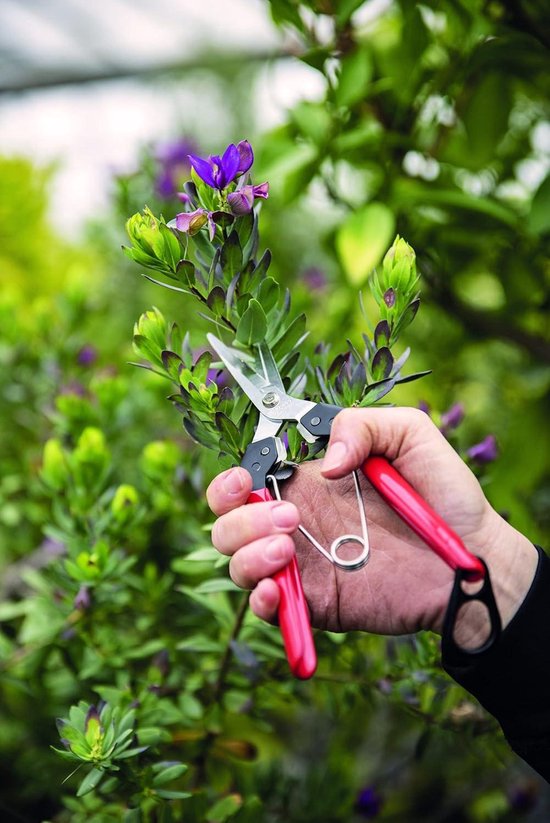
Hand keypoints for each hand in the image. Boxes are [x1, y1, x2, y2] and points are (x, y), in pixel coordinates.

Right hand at [207, 408, 537, 643]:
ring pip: (238, 565)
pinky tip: (277, 589)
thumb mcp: (408, 434)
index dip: (229, 483)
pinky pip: (272, 609)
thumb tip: (324, 465)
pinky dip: (262, 601)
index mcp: (307, 483)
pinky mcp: (318, 603)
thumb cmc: (443, 493)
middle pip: (228, 525)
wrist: (474, 555)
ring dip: (246, 554)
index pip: (244, 483)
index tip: (245, 480)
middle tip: (290, 517)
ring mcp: (305, 566)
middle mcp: (297, 524)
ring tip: (287, 548)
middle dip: (240, 519)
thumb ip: (360, 425)